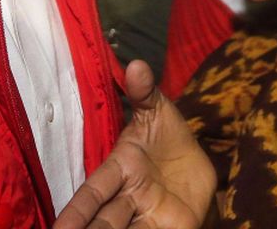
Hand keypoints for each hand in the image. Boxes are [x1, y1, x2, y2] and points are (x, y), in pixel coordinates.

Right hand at [54, 62, 213, 228]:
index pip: (92, 193)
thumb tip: (137, 65)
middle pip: (103, 222)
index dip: (76, 212)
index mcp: (120, 169)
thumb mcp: (159, 113)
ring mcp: (145, 215)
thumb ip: (145, 93)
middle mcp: (128, 197)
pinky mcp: (166, 228)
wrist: (200, 166)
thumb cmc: (168, 139)